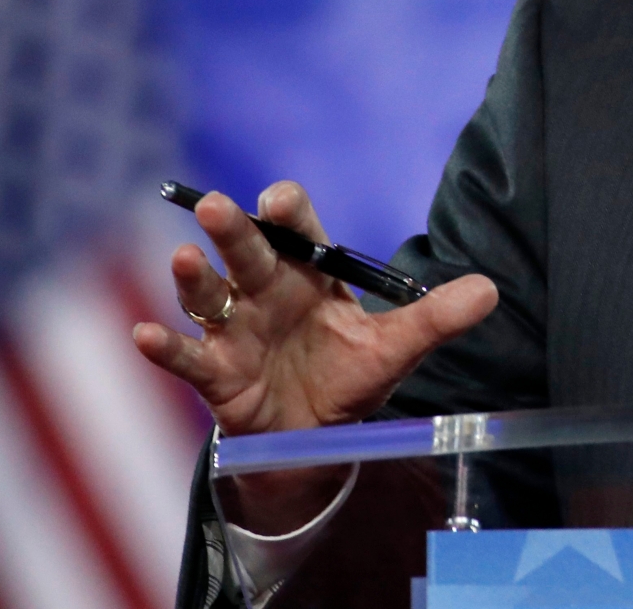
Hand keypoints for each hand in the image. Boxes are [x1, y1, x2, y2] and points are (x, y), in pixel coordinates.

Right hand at [132, 182, 496, 528]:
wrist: (318, 434)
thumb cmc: (351, 375)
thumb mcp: (397, 348)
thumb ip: (438, 318)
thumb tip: (490, 290)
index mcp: (310, 276)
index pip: (297, 231)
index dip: (286, 212)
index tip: (278, 198)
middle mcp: (266, 293)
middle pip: (247, 254)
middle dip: (233, 230)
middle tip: (214, 205)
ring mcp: (236, 331)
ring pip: (209, 297)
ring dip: (192, 279)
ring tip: (182, 258)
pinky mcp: (216, 374)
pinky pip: (186, 357)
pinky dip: (164, 347)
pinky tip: (142, 334)